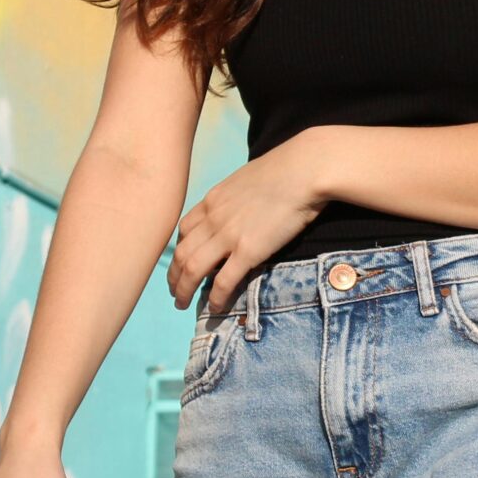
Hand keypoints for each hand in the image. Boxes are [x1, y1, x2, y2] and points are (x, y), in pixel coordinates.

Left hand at [167, 132, 330, 312]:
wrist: (304, 170)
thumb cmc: (286, 169)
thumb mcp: (248, 179)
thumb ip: (237, 197)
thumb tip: (242, 207)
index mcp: (213, 200)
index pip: (184, 230)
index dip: (178, 250)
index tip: (181, 263)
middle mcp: (213, 219)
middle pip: (181, 253)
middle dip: (173, 276)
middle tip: (174, 291)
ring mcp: (228, 236)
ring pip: (192, 270)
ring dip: (183, 290)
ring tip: (182, 304)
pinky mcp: (248, 251)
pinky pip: (223, 281)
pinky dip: (215, 298)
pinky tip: (215, 308)